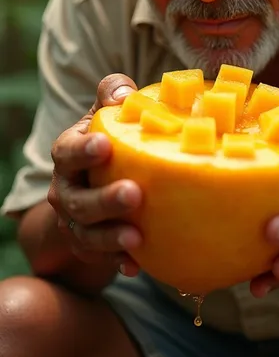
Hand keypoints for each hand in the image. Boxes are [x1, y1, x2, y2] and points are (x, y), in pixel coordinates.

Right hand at [48, 74, 142, 276]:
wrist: (90, 186)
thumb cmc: (107, 143)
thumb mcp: (104, 116)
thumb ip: (112, 96)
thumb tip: (124, 92)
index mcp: (68, 155)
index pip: (67, 151)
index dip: (82, 150)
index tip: (104, 145)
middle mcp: (65, 190)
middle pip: (78, 199)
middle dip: (104, 199)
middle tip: (134, 194)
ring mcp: (74, 221)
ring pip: (86, 232)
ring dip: (110, 236)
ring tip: (136, 237)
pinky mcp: (87, 245)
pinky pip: (99, 257)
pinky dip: (117, 261)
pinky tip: (136, 264)